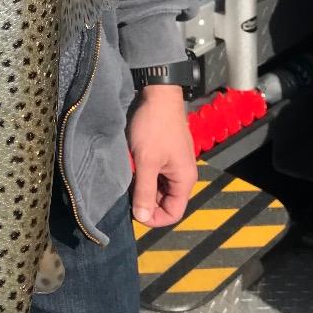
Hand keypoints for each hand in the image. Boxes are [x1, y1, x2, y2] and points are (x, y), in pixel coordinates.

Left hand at [126, 86, 196, 227]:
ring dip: (143, 186)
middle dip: (146, 201)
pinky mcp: (165, 154)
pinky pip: (155, 173)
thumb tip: (142, 217)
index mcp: (184, 180)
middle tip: (127, 192)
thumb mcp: (147, 161)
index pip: (173, 213)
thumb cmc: (154, 126)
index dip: (154, 218)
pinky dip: (143, 173)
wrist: (158, 94)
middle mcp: (183, 174)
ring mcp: (174, 164)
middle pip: (165, 201)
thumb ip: (145, 191)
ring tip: (129, 176)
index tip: (134, 211)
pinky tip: (132, 165)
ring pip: (158, 187)